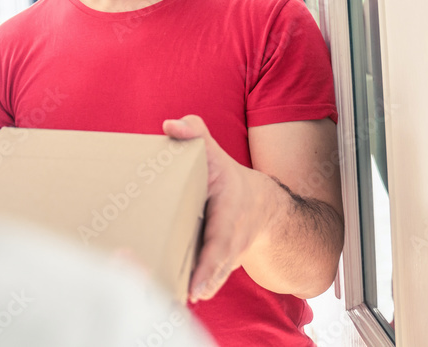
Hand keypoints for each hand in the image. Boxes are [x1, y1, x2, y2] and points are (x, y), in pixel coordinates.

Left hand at [163, 115, 281, 303]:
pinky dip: (190, 291)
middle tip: (171, 295)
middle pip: (212, 270)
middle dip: (195, 283)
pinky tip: (168, 300)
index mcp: (229, 217)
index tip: (197, 288)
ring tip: (163, 301)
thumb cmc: (230, 180)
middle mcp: (229, 244)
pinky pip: (204, 283)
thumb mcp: (215, 154)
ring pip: (208, 281)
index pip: (221, 245)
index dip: (209, 267)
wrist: (264, 209)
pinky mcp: (215, 268)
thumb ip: (195, 135)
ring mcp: (224, 260)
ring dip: (188, 291)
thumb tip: (170, 126)